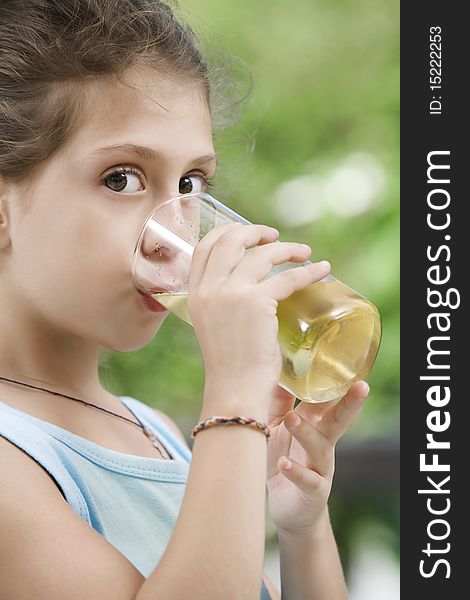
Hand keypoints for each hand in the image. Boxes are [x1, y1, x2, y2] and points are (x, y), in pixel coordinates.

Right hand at [188, 222, 330, 396]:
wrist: (235, 390)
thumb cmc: (231, 364)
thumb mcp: (216, 325)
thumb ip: (224, 301)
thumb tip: (251, 283)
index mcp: (195, 293)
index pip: (204, 246)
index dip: (227, 232)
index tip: (247, 233)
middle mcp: (209, 288)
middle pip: (230, 239)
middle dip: (255, 231)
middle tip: (274, 237)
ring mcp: (230, 293)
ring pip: (261, 253)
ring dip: (286, 248)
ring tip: (303, 252)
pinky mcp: (255, 302)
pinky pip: (287, 277)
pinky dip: (308, 272)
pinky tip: (321, 270)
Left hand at [265, 380, 369, 534]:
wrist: (288, 508)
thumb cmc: (284, 458)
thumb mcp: (278, 427)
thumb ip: (280, 401)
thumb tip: (276, 370)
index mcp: (316, 424)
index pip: (328, 399)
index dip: (336, 383)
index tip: (342, 362)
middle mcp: (323, 443)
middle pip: (339, 420)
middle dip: (351, 404)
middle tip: (362, 387)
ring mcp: (320, 468)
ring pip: (319, 447)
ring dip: (306, 432)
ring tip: (291, 419)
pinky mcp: (313, 492)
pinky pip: (308, 481)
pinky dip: (296, 472)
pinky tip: (284, 464)